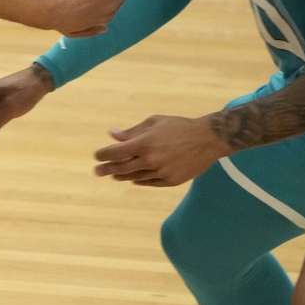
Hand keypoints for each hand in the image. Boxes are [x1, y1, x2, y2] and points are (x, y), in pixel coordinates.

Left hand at [93, 114, 230, 186]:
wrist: (208, 139)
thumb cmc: (178, 126)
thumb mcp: (154, 122)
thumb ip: (132, 131)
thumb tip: (112, 134)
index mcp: (144, 143)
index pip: (116, 152)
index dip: (103, 155)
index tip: (97, 156)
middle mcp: (150, 160)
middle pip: (121, 168)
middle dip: (106, 169)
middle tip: (97, 171)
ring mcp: (161, 172)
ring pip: (135, 177)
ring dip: (121, 176)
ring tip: (113, 175)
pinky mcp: (171, 181)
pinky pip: (149, 182)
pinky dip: (139, 181)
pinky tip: (132, 179)